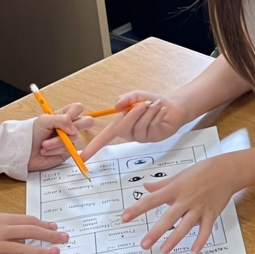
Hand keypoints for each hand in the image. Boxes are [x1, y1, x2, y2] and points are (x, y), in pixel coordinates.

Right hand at [0, 213, 69, 253]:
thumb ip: (5, 222)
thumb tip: (22, 225)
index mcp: (1, 219)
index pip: (28, 221)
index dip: (44, 224)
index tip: (55, 228)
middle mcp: (0, 231)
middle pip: (29, 232)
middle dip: (49, 235)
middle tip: (64, 238)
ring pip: (19, 248)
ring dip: (39, 251)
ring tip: (54, 253)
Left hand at [29, 103, 95, 170]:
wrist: (23, 151)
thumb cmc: (31, 133)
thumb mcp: (44, 121)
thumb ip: (62, 119)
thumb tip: (74, 129)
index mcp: (64, 116)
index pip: (78, 108)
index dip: (74, 113)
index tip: (65, 119)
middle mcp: (69, 127)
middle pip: (88, 122)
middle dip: (77, 127)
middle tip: (65, 131)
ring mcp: (70, 139)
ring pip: (75, 137)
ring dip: (57, 141)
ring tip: (44, 145)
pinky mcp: (68, 151)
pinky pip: (69, 149)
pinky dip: (55, 150)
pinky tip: (46, 151)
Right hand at [53, 92, 185, 160]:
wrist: (172, 106)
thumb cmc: (152, 102)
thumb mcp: (138, 96)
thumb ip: (127, 98)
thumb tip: (117, 106)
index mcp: (121, 125)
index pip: (104, 138)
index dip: (93, 147)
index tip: (82, 157)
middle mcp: (129, 133)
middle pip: (123, 129)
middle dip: (133, 115)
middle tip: (143, 104)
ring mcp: (141, 137)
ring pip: (140, 127)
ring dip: (148, 112)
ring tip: (156, 104)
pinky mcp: (154, 138)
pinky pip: (152, 127)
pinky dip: (157, 115)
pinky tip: (162, 110)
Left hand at [122, 156, 239, 253]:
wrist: (227, 171)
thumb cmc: (204, 171)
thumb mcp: (180, 175)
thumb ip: (162, 184)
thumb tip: (146, 186)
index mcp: (176, 189)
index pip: (152, 199)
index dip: (137, 209)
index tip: (124, 218)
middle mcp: (186, 200)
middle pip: (169, 217)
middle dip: (156, 232)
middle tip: (144, 244)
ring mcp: (199, 208)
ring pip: (186, 225)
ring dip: (175, 238)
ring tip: (164, 249)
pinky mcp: (211, 213)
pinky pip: (206, 229)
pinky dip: (201, 240)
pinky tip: (194, 250)